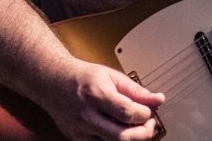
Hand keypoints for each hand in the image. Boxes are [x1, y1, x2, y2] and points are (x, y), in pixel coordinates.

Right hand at [41, 60, 164, 139]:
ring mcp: (81, 130)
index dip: (145, 114)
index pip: (128, 113)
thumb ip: (136, 90)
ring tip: (135, 127)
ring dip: (130, 138)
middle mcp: (87, 115)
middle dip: (143, 133)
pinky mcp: (77, 139)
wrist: (54, 81)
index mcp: (97, 94)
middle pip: (122, 136)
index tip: (149, 110)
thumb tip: (157, 99)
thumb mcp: (111, 76)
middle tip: (149, 124)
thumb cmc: (83, 77)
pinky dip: (114, 140)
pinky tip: (118, 130)